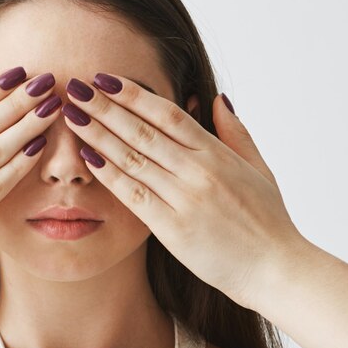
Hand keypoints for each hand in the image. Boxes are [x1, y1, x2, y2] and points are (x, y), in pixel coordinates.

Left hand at [61, 74, 308, 310]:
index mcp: (218, 154)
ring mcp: (185, 199)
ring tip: (73, 115)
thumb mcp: (259, 169)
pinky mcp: (173, 228)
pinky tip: (88, 157)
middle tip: (77, 87)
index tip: (107, 79)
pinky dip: (109, 174)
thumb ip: (235, 133)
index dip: (134, 95)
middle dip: (106, 107)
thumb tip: (218, 98)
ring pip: (133, 158)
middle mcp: (199, 172)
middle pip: (144, 131)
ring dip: (99, 135)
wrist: (274, 268)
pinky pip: (134, 195)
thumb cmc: (268, 223)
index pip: (168, 115)